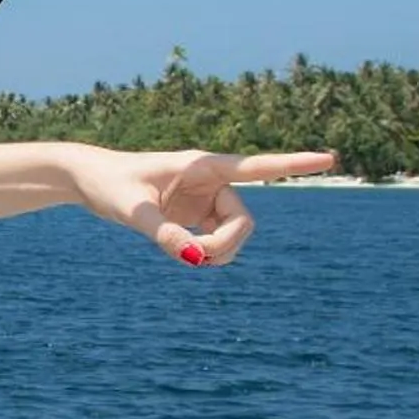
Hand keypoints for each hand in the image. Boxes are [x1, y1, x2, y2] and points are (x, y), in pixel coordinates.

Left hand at [74, 148, 335, 265]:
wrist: (88, 181)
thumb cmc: (107, 184)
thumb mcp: (130, 211)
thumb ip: (163, 234)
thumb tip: (194, 259)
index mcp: (202, 165)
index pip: (257, 166)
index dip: (295, 164)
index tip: (330, 159)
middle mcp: (211, 181)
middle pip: (244, 221)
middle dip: (226, 245)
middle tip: (194, 258)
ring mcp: (205, 200)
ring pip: (233, 236)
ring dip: (215, 253)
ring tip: (180, 253)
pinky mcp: (196, 216)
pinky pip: (214, 242)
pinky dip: (202, 254)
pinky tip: (177, 249)